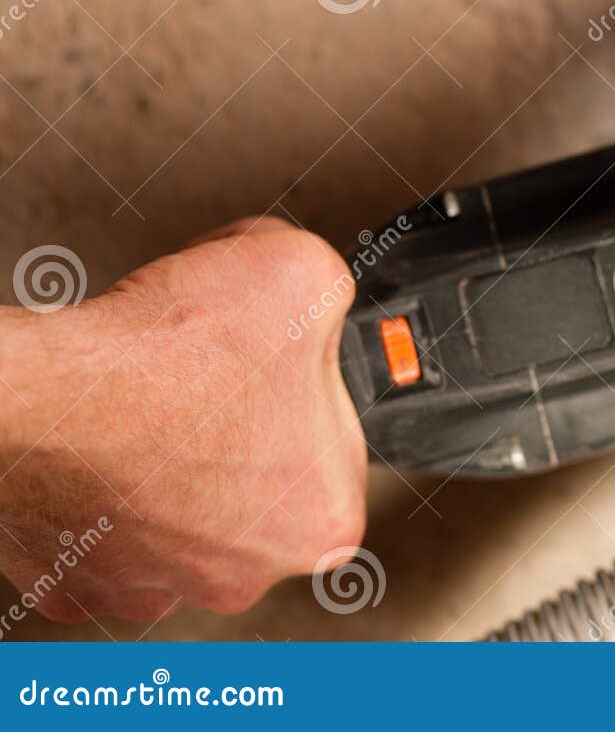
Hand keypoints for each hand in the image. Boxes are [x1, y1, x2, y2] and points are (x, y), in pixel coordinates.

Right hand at [0, 218, 366, 622]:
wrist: (35, 391)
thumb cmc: (165, 352)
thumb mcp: (305, 273)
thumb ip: (333, 296)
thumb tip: (320, 300)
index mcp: (324, 521)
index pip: (334, 443)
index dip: (304, 383)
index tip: (274, 360)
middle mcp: (244, 577)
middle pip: (259, 480)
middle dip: (239, 424)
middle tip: (207, 375)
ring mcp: (154, 587)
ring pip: (183, 508)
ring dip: (173, 460)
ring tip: (152, 404)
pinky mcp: (77, 582)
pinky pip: (109, 526)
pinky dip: (105, 484)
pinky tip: (104, 441)